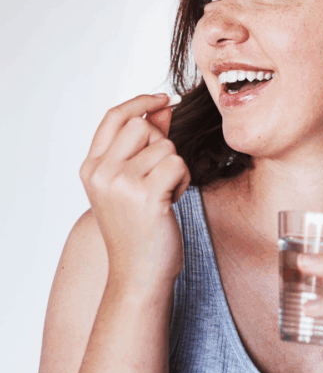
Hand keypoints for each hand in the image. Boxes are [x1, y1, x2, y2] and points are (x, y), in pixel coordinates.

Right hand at [79, 94, 190, 289]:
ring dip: (175, 167)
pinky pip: (177, 164)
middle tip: (160, 175)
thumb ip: (145, 142)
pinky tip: (170, 201)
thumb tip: (163, 105)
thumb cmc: (139, 227)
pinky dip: (182, 180)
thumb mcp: (133, 181)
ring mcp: (120, 183)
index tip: (165, 98)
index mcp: (91, 167)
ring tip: (163, 193)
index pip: (114, 117)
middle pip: (143, 125)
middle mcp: (100, 172)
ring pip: (165, 145)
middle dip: (162, 144)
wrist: (139, 274)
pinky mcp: (144, 195)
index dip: (141, 101)